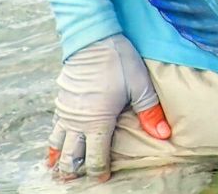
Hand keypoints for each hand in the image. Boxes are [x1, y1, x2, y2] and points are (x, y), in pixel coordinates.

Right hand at [46, 34, 172, 181]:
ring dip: (58, 157)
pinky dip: (53, 139)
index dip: (99, 170)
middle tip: (72, 182)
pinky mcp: (61, 99)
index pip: (96, 156)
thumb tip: (164, 135)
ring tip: (56, 170)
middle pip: (71, 154)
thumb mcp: (140, 87)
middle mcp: (77, 120)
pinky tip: (54, 144)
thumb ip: (150, 113)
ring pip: (58, 142)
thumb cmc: (118, 61)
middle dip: (72, 170)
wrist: (91, 38)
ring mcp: (66, 110)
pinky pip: (54, 125)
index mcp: (97, 121)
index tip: (103, 178)